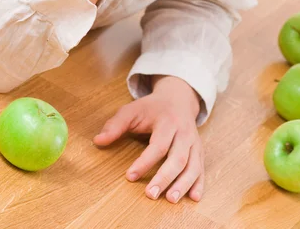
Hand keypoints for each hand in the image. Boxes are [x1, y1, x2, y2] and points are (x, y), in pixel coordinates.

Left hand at [93, 76, 203, 203]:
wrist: (178, 98)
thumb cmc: (152, 107)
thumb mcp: (132, 110)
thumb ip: (115, 125)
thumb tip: (98, 141)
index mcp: (167, 122)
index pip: (158, 145)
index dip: (145, 161)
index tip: (130, 176)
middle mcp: (184, 132)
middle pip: (178, 157)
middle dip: (165, 177)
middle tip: (151, 194)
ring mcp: (194, 142)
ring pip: (192, 165)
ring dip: (183, 184)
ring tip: (170, 200)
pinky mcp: (199, 151)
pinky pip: (201, 168)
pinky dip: (198, 183)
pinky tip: (193, 198)